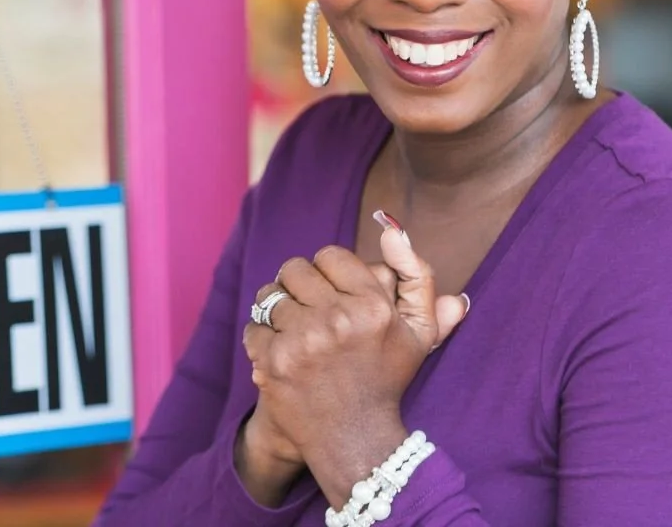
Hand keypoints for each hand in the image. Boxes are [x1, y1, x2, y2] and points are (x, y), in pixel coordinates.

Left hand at [241, 223, 467, 502]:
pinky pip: (254, 327)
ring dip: (277, 311)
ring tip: (294, 332)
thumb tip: (393, 230)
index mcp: (374, 306)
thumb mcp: (418, 332)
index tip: (334, 296)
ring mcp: (303, 342)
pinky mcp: (274, 363)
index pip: (330, 255)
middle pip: (295, 269)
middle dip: (300, 287)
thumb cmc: (385, 379)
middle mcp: (338, 320)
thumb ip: (416, 276)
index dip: (329, 273)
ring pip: (269, 295)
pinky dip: (263, 340)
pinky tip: (282, 355)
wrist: (356, 441)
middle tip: (311, 313)